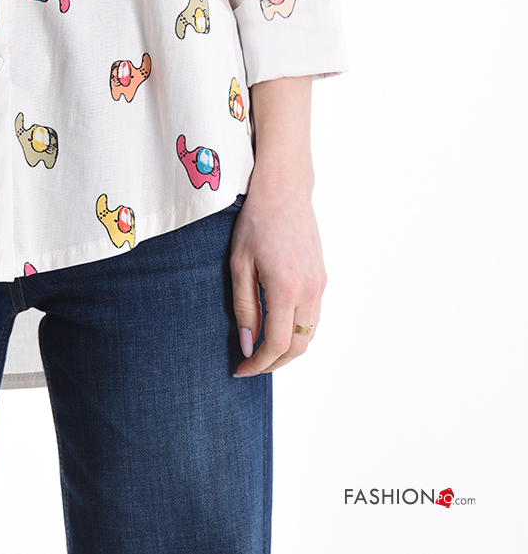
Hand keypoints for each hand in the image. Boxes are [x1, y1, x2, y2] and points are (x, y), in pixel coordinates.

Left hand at [230, 74, 325, 375]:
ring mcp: (320, 284)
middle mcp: (309, 290)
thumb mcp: (239, 265)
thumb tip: (248, 345)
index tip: (240, 370)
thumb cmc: (255, 223)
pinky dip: (298, 330)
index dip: (259, 364)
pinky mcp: (323, 277)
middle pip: (299, 346)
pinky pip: (314, 316)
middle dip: (275, 363)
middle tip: (249, 366)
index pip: (277, 344)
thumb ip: (244, 308)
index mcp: (285, 288)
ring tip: (260, 349)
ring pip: (310, 333)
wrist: (283, 192)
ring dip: (288, 348)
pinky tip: (277, 326)